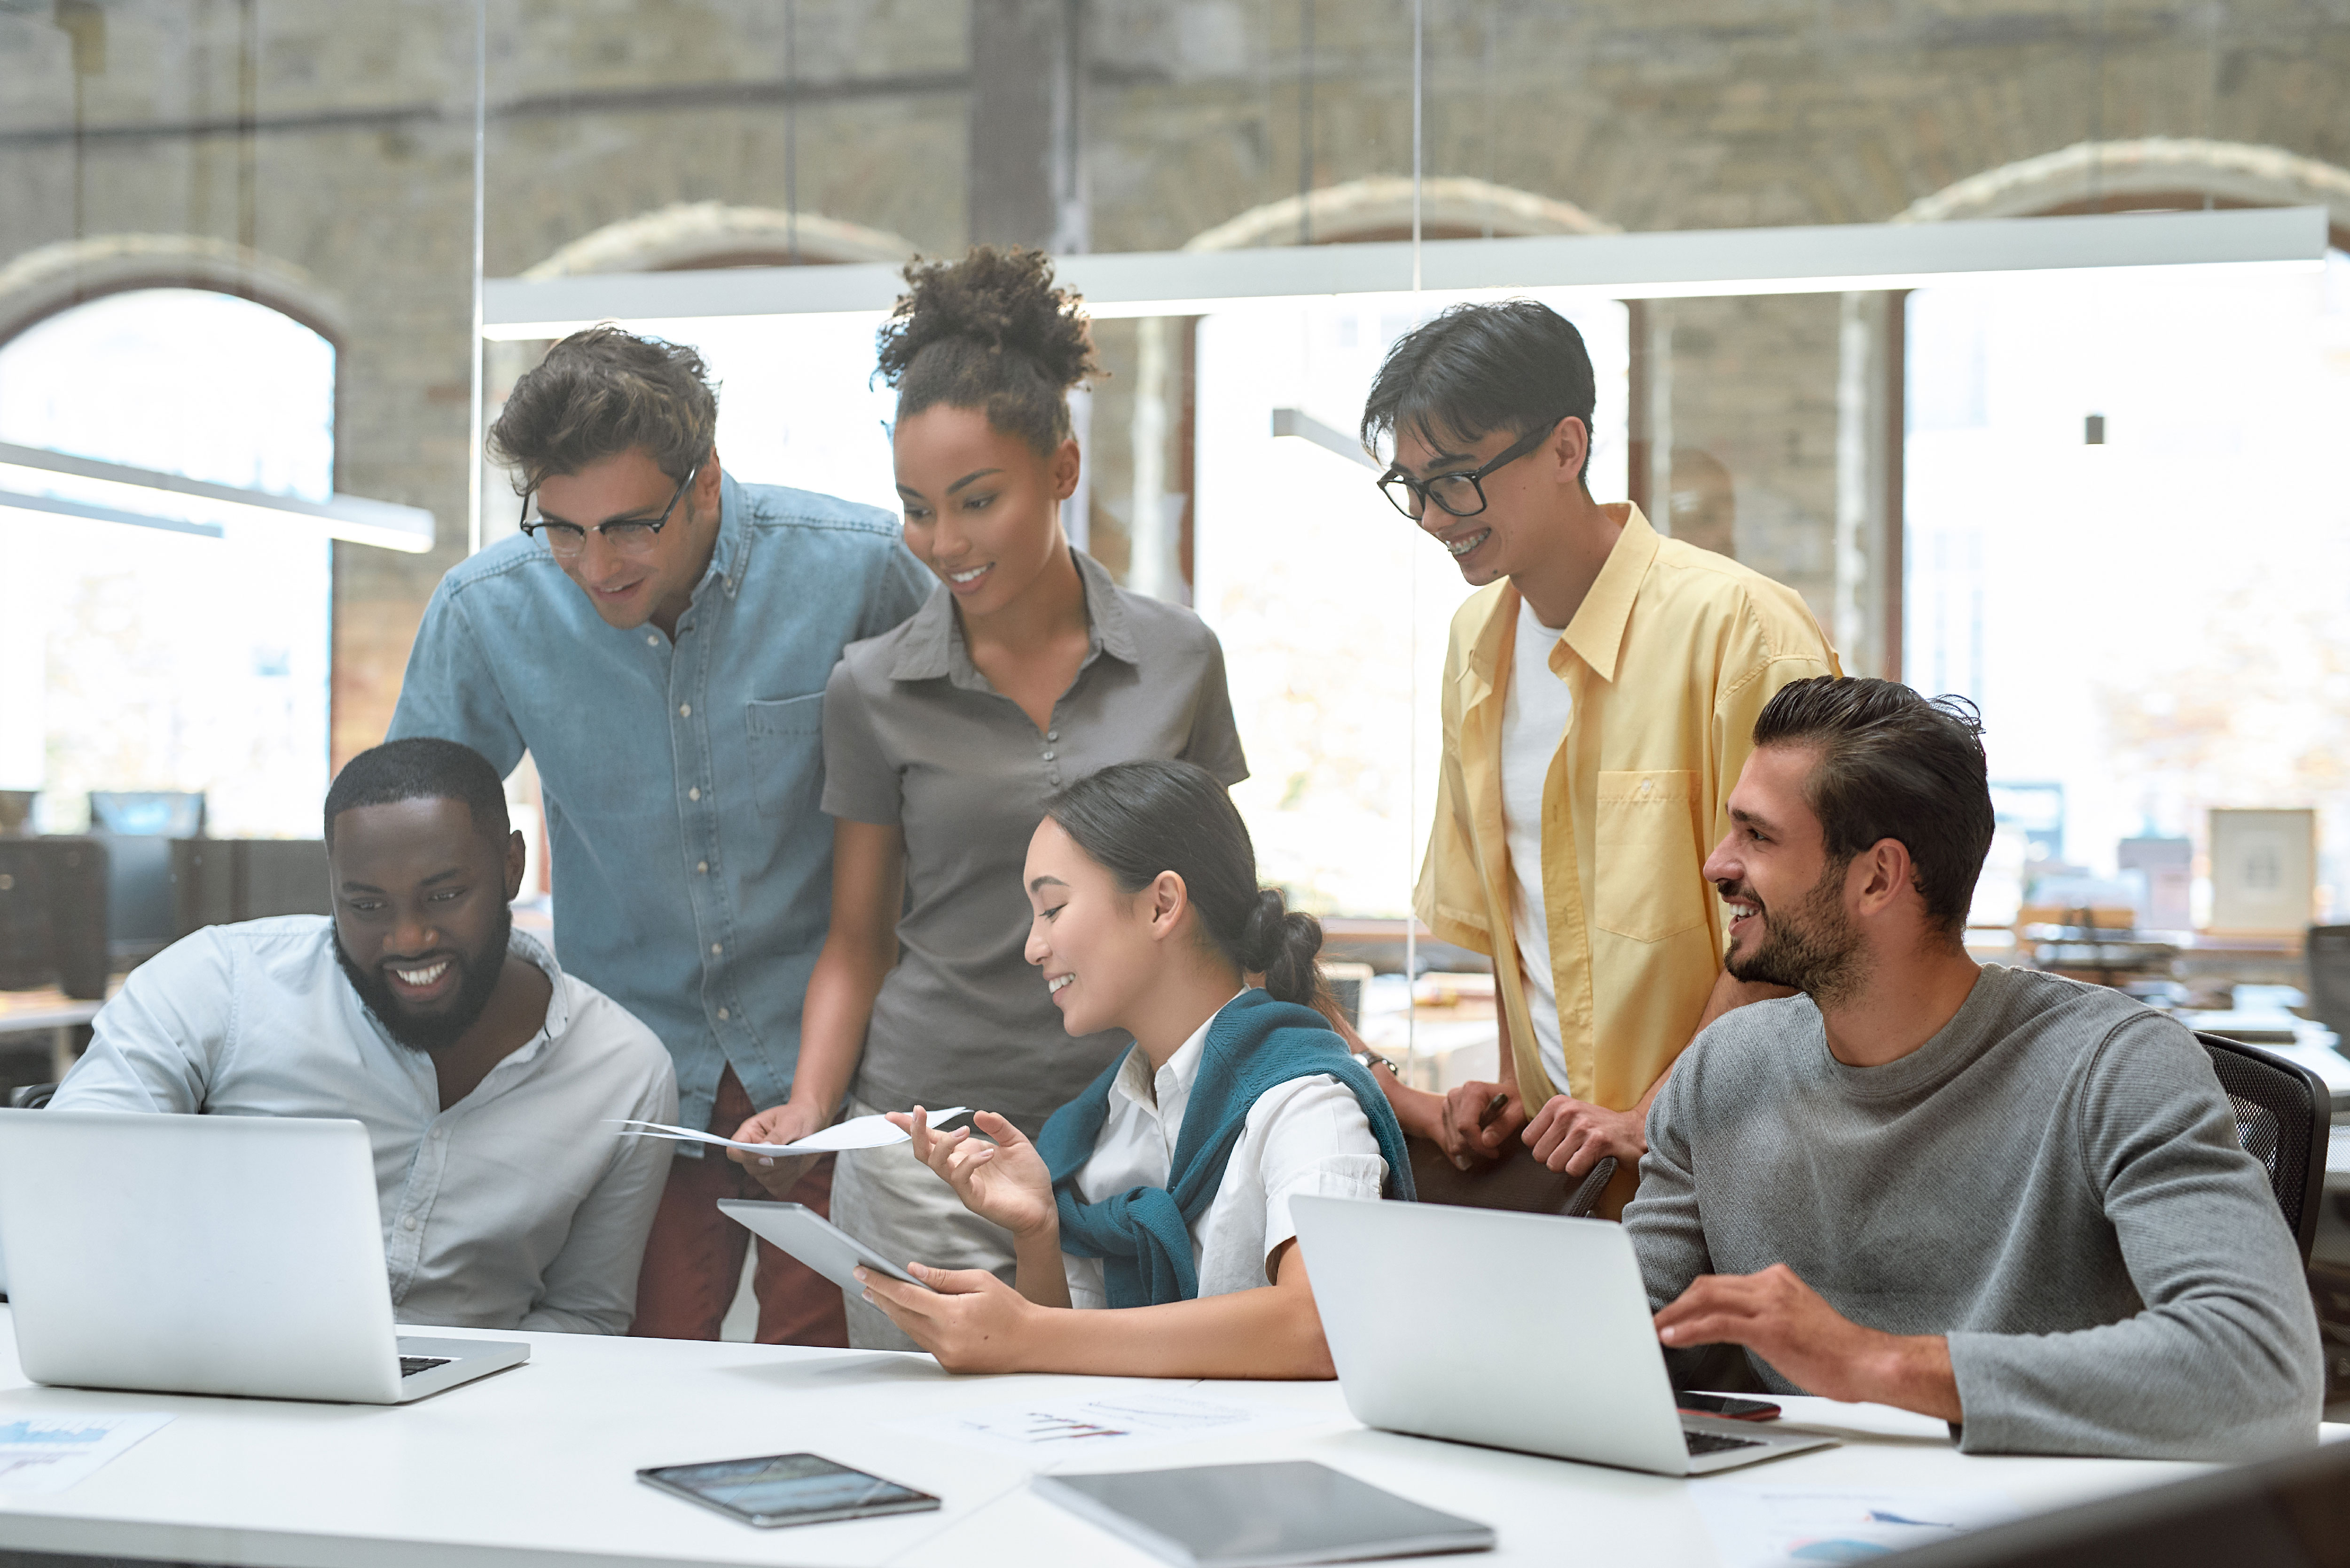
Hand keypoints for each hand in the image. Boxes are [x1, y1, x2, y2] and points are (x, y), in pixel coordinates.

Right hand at [725, 1100, 826, 1196]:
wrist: (813, 1123)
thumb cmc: (797, 1116)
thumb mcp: (790, 1121)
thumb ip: (777, 1136)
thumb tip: (765, 1148)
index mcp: (749, 1134)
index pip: (734, 1151)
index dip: (746, 1156)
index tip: (766, 1154)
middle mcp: (753, 1152)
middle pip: (751, 1168)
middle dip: (773, 1163)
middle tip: (791, 1153)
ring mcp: (764, 1167)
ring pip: (766, 1180)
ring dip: (784, 1170)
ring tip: (797, 1156)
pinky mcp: (777, 1177)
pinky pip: (778, 1187)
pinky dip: (789, 1179)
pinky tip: (797, 1165)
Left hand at [856, 1261, 1038, 1373]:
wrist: (1031, 1344)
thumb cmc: (1010, 1308)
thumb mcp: (980, 1281)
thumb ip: (943, 1278)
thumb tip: (911, 1271)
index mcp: (952, 1315)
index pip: (905, 1295)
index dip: (880, 1282)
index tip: (861, 1272)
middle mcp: (945, 1339)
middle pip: (901, 1314)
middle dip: (880, 1296)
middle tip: (864, 1280)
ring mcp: (945, 1355)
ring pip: (908, 1329)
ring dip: (892, 1311)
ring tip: (878, 1294)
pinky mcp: (948, 1364)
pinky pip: (923, 1341)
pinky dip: (912, 1324)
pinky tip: (906, 1312)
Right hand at [884, 1108, 1057, 1240]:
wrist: (1042, 1205)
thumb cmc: (1027, 1175)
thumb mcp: (1016, 1142)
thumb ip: (998, 1126)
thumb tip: (978, 1114)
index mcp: (964, 1152)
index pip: (932, 1138)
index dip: (912, 1127)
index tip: (891, 1115)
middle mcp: (958, 1167)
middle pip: (924, 1151)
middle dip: (916, 1131)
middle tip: (919, 1112)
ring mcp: (963, 1184)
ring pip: (936, 1164)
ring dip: (946, 1144)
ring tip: (965, 1131)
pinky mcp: (973, 1198)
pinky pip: (960, 1179)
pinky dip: (970, 1162)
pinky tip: (989, 1153)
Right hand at [1434, 1080, 1523, 1168]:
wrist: (1507, 1094)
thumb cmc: (1515, 1100)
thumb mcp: (1518, 1111)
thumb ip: (1504, 1126)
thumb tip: (1487, 1142)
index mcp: (1472, 1091)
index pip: (1465, 1126)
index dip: (1478, 1144)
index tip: (1494, 1152)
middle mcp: (1455, 1096)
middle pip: (1458, 1136)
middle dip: (1477, 1148)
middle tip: (1494, 1148)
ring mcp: (1448, 1105)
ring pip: (1453, 1142)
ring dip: (1470, 1150)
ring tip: (1486, 1142)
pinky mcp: (1446, 1114)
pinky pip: (1449, 1142)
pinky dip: (1463, 1149)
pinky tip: (1477, 1141)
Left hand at [1522, 1094, 1645, 1174]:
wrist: (1637, 1131)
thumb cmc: (1599, 1129)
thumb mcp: (1569, 1118)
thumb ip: (1547, 1128)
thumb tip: (1525, 1148)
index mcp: (1557, 1104)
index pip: (1528, 1139)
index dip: (1544, 1148)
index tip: (1562, 1144)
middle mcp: (1568, 1111)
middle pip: (1539, 1154)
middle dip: (1556, 1159)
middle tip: (1575, 1152)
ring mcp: (1583, 1126)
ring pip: (1555, 1164)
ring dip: (1571, 1166)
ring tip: (1586, 1155)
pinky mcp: (1598, 1142)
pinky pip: (1573, 1169)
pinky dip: (1584, 1171)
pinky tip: (1595, 1160)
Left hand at [1653, 1263, 1959, 1420]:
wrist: (1867, 1363)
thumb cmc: (1836, 1351)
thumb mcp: (1796, 1320)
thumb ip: (1766, 1314)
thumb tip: (1738, 1326)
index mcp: (1777, 1280)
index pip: (1722, 1283)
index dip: (1692, 1298)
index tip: (1674, 1312)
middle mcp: (1771, 1284)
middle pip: (1708, 1286)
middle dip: (1677, 1304)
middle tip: (1656, 1320)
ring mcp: (1769, 1304)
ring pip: (1706, 1299)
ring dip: (1675, 1316)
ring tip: (1656, 1329)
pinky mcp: (1768, 1328)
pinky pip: (1717, 1324)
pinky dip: (1688, 1330)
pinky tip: (1673, 1337)